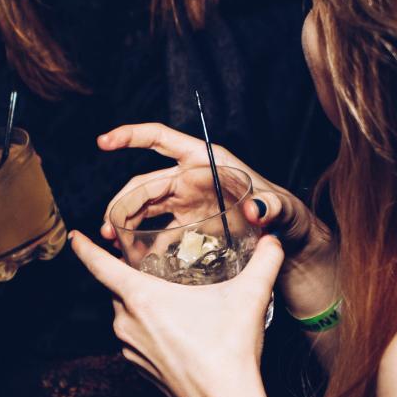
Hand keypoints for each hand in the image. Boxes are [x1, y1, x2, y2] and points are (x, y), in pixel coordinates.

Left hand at [70, 231, 282, 396]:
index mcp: (141, 298)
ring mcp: (128, 346)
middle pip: (119, 288)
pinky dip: (148, 327)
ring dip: (144, 304)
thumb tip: (273, 238)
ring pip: (127, 313)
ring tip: (174, 302)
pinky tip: (175, 330)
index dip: (85, 249)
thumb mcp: (248, 298)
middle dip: (135, 276)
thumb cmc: (228, 351)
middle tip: (159, 268)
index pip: (100, 266)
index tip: (74, 237)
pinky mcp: (136, 365)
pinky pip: (134, 336)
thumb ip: (264, 262)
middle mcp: (126, 321)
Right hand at [97, 123, 336, 315]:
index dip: (131, 136)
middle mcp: (191, 178)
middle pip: (145, 183)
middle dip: (122, 202)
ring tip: (113, 244)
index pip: (161, 140)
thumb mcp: (285, 210)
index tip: (104, 142)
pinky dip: (142, 243)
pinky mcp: (188, 226)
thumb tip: (257, 208)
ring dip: (125, 223)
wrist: (291, 247)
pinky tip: (133, 259)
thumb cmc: (291, 218)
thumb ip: (273, 207)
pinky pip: (156, 231)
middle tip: (109, 229)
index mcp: (206, 162)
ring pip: (145, 207)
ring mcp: (187, 203)